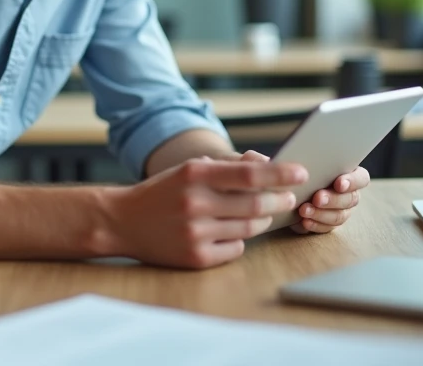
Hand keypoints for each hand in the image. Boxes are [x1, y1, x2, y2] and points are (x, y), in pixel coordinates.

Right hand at [108, 157, 307, 268]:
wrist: (121, 221)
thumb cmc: (163, 192)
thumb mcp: (189, 170)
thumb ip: (227, 167)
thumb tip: (267, 164)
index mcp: (194, 174)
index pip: (249, 174)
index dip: (280, 173)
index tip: (301, 171)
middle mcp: (195, 203)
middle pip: (256, 204)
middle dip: (280, 200)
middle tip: (289, 197)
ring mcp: (195, 233)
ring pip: (250, 228)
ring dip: (261, 219)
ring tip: (260, 212)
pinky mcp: (195, 258)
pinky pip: (236, 249)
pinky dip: (239, 240)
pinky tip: (229, 232)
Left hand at [236, 151, 369, 234]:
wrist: (267, 192)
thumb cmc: (273, 171)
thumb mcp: (264, 163)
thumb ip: (264, 160)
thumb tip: (267, 162)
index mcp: (341, 169)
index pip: (360, 176)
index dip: (352, 180)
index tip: (338, 182)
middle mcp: (343, 191)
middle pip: (351, 198)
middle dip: (334, 199)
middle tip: (317, 197)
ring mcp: (336, 209)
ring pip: (340, 215)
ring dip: (324, 213)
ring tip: (304, 210)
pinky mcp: (325, 223)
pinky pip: (327, 227)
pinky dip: (316, 224)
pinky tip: (303, 221)